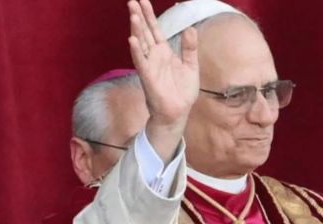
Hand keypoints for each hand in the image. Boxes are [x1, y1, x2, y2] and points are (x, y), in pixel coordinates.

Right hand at [128, 0, 198, 158]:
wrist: (179, 113)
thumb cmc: (182, 92)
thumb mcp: (191, 66)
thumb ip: (189, 47)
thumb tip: (190, 28)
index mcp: (164, 52)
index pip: (154, 29)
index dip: (149, 15)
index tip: (142, 1)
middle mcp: (154, 56)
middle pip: (144, 32)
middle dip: (139, 17)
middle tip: (132, 1)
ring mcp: (150, 66)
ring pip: (141, 44)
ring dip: (136, 30)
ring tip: (133, 15)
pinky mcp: (148, 78)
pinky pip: (141, 62)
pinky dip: (136, 51)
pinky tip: (132, 40)